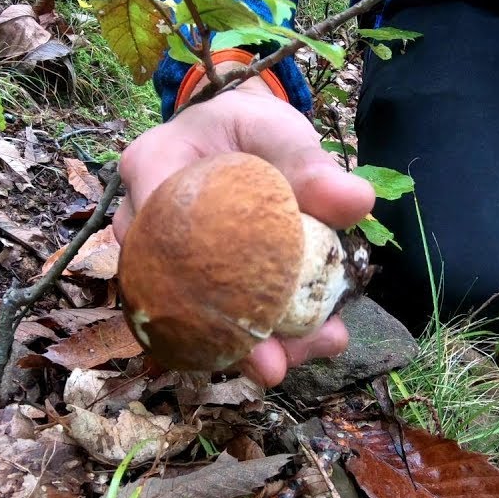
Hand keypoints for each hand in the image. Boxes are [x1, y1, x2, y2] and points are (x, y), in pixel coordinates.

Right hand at [114, 70, 375, 386]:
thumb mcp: (282, 132)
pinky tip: (315, 341)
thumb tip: (357, 202)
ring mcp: (159, 256)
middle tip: (275, 368)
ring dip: (251, 346)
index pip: (156, 222)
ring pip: (191, 316)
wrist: (241, 137)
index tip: (241, 316)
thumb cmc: (253, 129)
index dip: (190, 278)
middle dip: (222, 339)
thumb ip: (313, 164)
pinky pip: (214, 317)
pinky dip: (264, 333)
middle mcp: (142, 218)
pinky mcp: (186, 281)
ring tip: (315, 349)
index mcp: (152, 164)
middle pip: (168, 290)